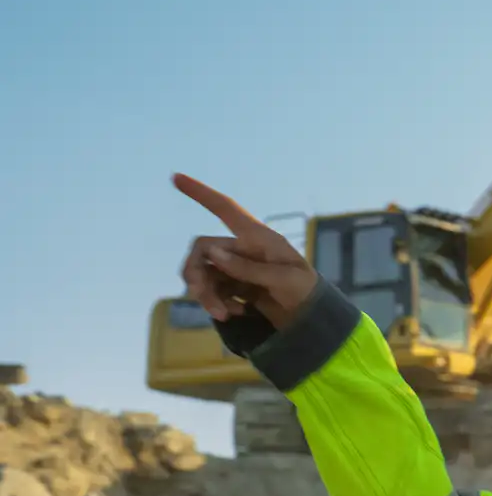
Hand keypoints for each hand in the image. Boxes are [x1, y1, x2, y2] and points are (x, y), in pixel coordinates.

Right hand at [173, 174, 317, 326]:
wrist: (312, 317)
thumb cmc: (304, 290)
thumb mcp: (282, 278)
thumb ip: (246, 267)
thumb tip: (212, 253)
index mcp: (256, 236)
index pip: (225, 208)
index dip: (201, 193)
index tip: (176, 177)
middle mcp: (241, 247)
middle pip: (201, 251)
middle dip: (197, 275)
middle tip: (204, 299)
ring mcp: (236, 267)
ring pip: (203, 273)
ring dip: (206, 294)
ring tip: (222, 313)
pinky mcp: (234, 286)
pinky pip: (212, 289)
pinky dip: (217, 302)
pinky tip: (235, 313)